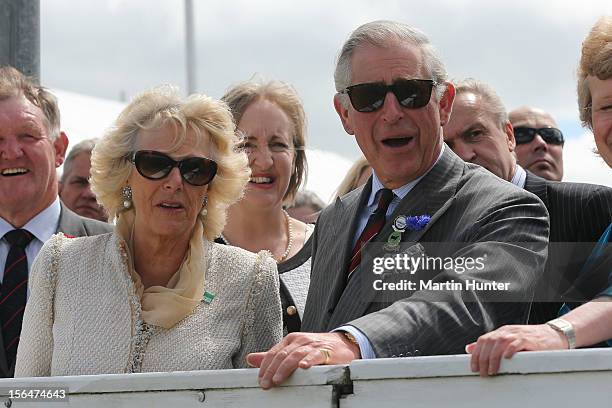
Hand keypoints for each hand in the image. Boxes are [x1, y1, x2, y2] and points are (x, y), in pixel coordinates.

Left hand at [246, 332, 360, 388]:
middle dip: (271, 370)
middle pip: (281, 355)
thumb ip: (273, 356)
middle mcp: (299, 341)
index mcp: (290, 340)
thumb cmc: (316, 348)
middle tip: (265, 384)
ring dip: (285, 368)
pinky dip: (308, 361)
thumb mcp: (293, 350)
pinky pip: (315, 355)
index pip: (273, 353)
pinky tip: (303, 367)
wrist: (342, 344)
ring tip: (277, 379)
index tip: (259, 379)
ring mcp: (311, 345)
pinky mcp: (324, 351)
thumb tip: (251, 359)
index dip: (264, 366)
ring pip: (294, 355)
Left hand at [465, 324, 567, 376]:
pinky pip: (516, 343)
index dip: (476, 354)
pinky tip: (506, 359)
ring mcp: (517, 334)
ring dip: (493, 358)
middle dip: (482, 359)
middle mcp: (507, 331)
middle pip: (489, 342)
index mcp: (501, 332)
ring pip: (499, 343)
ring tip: (491, 370)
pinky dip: (509, 351)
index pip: (483, 340)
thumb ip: (490, 344)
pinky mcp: (528, 339)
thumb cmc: (531, 339)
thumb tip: (469, 348)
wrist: (553, 335)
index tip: (473, 367)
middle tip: (481, 372)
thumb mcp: (507, 340)